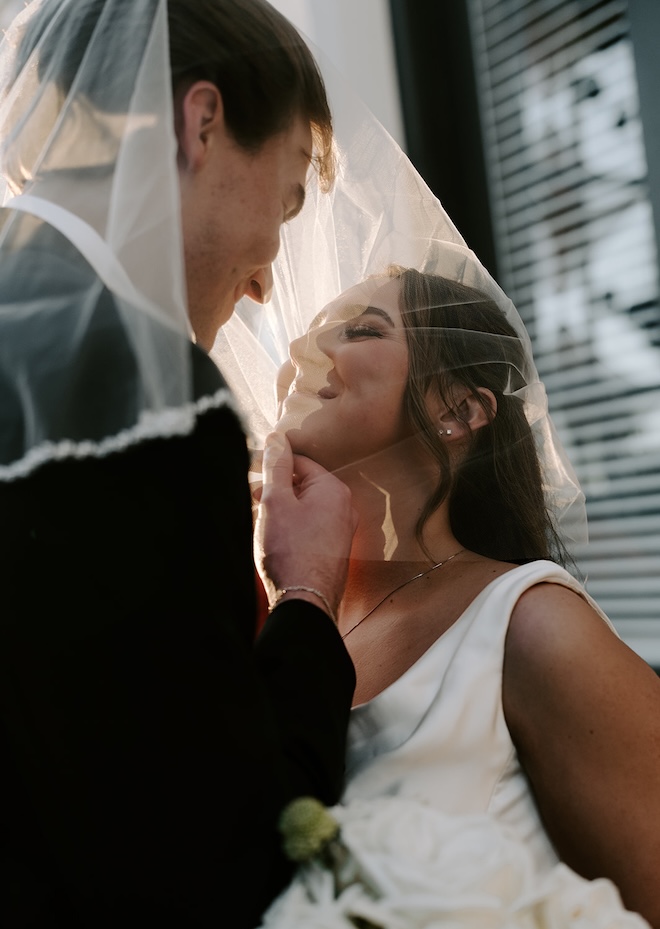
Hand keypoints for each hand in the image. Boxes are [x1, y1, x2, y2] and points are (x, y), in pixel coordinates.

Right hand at [254, 432, 355, 620]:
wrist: (305, 602)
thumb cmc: (289, 551)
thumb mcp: (275, 501)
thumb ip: (276, 467)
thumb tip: (277, 437)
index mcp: (334, 489)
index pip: (299, 463)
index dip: (273, 467)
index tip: (252, 476)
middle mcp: (344, 508)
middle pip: (304, 486)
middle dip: (277, 491)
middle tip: (253, 501)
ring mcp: (342, 531)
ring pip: (306, 508)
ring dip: (283, 511)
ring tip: (263, 523)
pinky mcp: (335, 551)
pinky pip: (311, 528)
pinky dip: (293, 529)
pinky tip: (277, 542)